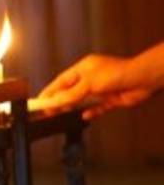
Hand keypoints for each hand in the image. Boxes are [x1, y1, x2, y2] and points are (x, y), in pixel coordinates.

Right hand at [33, 54, 149, 119]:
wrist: (143, 79)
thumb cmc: (118, 73)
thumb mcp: (89, 83)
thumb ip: (71, 94)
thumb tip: (55, 100)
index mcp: (83, 68)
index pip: (62, 81)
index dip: (50, 91)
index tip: (40, 100)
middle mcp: (91, 78)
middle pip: (70, 90)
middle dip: (59, 100)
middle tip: (48, 110)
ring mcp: (102, 89)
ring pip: (83, 99)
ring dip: (72, 106)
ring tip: (61, 114)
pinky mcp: (112, 99)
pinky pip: (98, 107)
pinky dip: (91, 112)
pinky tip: (85, 116)